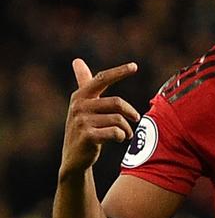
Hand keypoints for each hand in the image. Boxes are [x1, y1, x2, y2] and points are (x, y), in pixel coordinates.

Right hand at [59, 58, 139, 178]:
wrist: (74, 157)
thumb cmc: (84, 127)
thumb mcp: (82, 105)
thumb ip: (83, 83)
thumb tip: (77, 60)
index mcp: (81, 95)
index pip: (102, 79)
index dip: (119, 72)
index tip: (134, 66)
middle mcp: (79, 106)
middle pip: (117, 102)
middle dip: (130, 112)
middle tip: (136, 118)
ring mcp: (81, 121)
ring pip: (118, 119)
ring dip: (127, 128)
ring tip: (127, 133)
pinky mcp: (87, 136)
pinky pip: (115, 132)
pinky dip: (122, 136)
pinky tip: (120, 138)